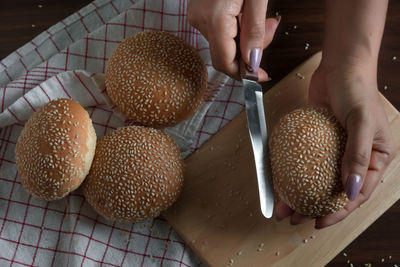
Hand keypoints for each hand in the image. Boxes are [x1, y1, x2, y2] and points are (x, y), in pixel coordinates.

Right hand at [187, 0, 278, 80]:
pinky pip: (219, 31)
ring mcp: (198, 16)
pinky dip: (237, 29)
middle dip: (250, 50)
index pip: (225, 62)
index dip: (243, 74)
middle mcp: (201, 20)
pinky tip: (247, 14)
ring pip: (224, 43)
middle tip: (270, 29)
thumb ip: (255, 30)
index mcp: (215, 18)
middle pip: (226, 54)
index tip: (261, 76)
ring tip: (263, 18)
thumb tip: (252, 61)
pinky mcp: (200, 12)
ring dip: (246, 38)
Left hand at [275, 62, 397, 227]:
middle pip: (336, 191)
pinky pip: (309, 163)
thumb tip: (352, 191)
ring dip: (302, 195)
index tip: (319, 222)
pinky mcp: (321, 142)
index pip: (359, 194)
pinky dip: (296, 174)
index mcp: (378, 159)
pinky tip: (282, 183)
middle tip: (295, 219)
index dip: (340, 211)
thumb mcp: (362, 123)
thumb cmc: (357, 90)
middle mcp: (359, 158)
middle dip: (316, 209)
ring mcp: (339, 150)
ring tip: (284, 207)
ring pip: (320, 180)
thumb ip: (358, 156)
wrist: (339, 66)